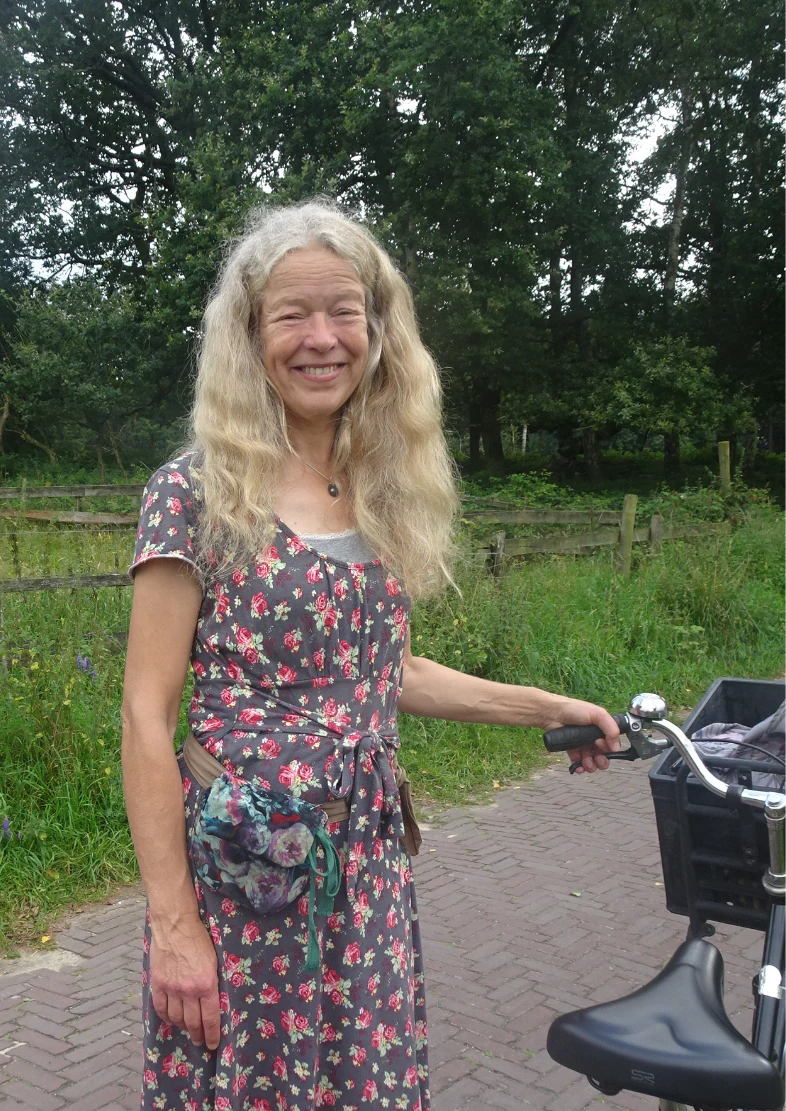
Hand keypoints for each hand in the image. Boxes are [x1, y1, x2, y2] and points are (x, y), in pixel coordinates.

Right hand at [149, 915, 220, 1049]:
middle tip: (199, 1041)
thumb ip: (213, 982)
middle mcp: (188, 990)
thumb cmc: (200, 938)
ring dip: (182, 1027)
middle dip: (197, 1035)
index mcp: (207, 984)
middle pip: (192, 1022)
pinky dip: (166, 1017)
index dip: (211, 1035)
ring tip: (187, 1030)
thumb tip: (213, 1000)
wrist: (176, 925)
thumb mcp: (215, 960)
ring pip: (176, 1018)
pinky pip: (161, 1008)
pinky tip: (171, 1019)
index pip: (209, 1018)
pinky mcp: (158, 983)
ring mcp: (171, 988)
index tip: (212, 1045)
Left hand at [542, 697, 620, 773]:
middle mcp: (593, 738)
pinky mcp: (572, 750)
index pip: (610, 745)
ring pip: (591, 761)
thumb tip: (616, 747)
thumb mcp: (597, 714)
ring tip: (586, 762)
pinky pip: (578, 763)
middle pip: (602, 756)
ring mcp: (582, 745)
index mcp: (601, 729)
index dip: (609, 750)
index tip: (603, 748)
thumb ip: (610, 728)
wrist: (552, 713)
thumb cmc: (574, 709)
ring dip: (591, 765)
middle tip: (597, 760)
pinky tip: (579, 768)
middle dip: (602, 761)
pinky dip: (580, 768)